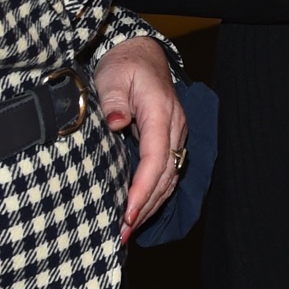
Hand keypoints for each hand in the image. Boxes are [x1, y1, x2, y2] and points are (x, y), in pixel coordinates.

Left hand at [92, 37, 185, 244]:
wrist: (141, 55)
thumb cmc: (124, 66)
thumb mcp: (113, 76)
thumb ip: (114, 100)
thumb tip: (116, 123)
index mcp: (161, 111)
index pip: (156, 157)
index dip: (143, 188)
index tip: (127, 213)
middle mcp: (174, 127)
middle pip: (165, 175)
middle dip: (144, 207)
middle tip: (121, 233)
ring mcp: (175, 136)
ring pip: (169, 180)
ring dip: (150, 207)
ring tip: (127, 231)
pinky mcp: (170, 142)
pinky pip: (166, 174)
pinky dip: (153, 196)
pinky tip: (138, 212)